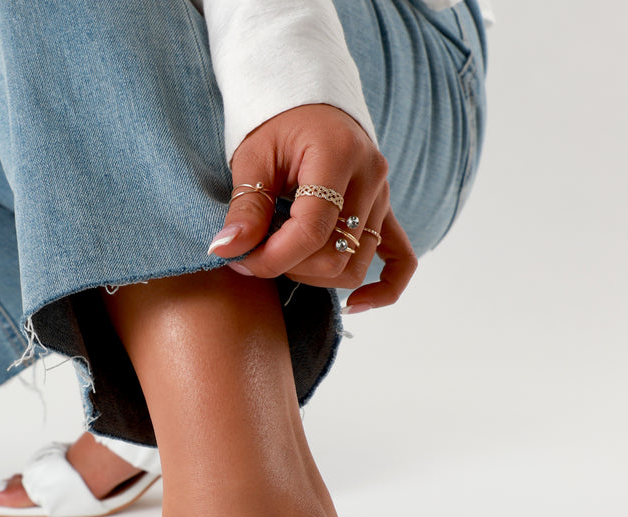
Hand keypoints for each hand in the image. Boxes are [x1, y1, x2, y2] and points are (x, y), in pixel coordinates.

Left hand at [209, 104, 416, 311]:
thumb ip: (244, 206)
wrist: (305, 99)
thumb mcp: (252, 158)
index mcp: (339, 156)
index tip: (239, 260)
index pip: (312, 231)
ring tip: (282, 257)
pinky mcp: (385, 212)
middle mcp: (371, 178)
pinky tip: (354, 306)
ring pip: (356, 266)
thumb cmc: (276, 125)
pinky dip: (383, 288)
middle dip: (288, 267)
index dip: (272, 258)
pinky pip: (401, 259)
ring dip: (315, 276)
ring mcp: (383, 197)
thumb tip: (226, 250)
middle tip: (253, 255)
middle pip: (336, 256)